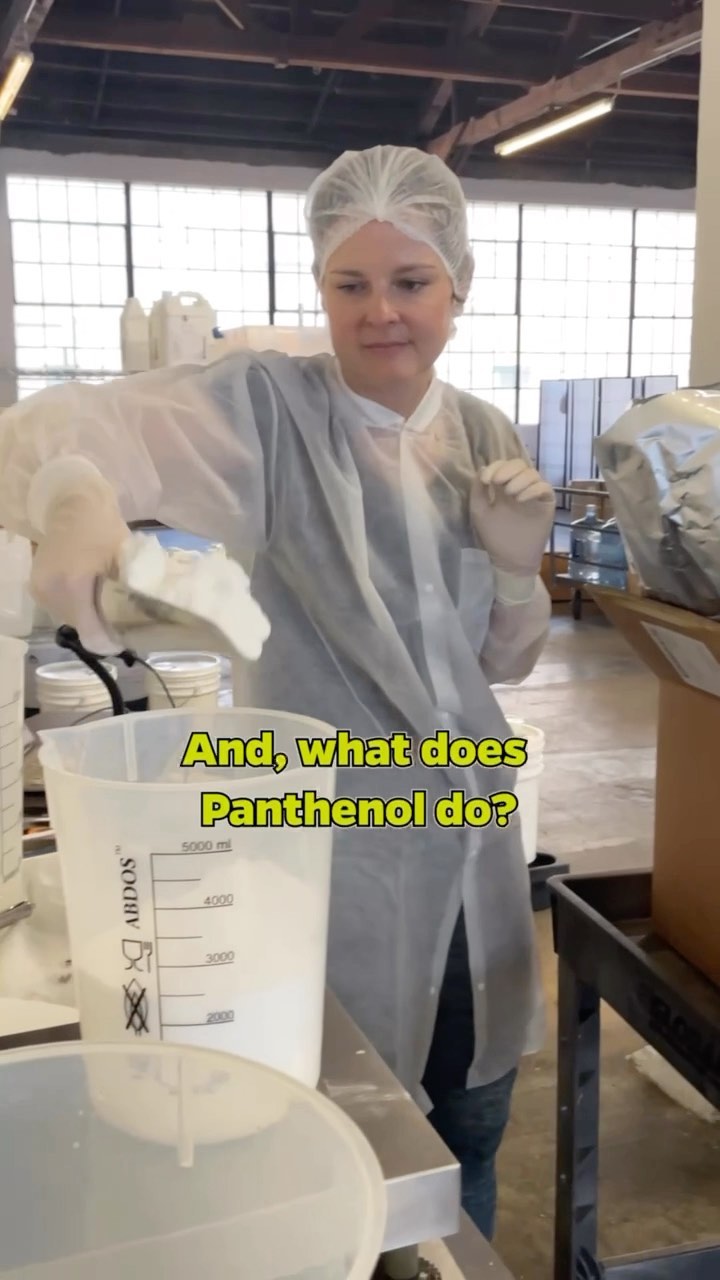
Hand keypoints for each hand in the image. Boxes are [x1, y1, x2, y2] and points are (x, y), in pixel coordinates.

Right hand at [30, 482, 131, 653]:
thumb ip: (136, 590)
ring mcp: (40, 590)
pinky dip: (78, 606)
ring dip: (90, 616)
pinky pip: (62, 608)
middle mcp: (50, 593)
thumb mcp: (126, 558)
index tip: (129, 638)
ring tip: (108, 603)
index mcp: (72, 586)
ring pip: (72, 620)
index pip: (92, 635)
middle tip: (124, 619)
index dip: (112, 641)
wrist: (71, 502)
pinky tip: (92, 593)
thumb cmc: (103, 526)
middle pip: (82, 629)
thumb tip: (155, 620)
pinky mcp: (37, 586)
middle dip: (103, 627)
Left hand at [470, 458, 554, 577]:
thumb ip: (478, 491)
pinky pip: (544, 488)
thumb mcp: (480, 512)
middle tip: (498, 482)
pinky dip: (532, 489)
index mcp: (502, 487)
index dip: (495, 467)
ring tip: (510, 494)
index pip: (503, 465)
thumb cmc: (494, 536)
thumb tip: (482, 468)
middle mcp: (519, 487)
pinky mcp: (546, 503)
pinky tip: (521, 499)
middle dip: (507, 469)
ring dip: (519, 479)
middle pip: (519, 464)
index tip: (486, 480)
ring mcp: (534, 494)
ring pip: (532, 473)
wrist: (511, 559)